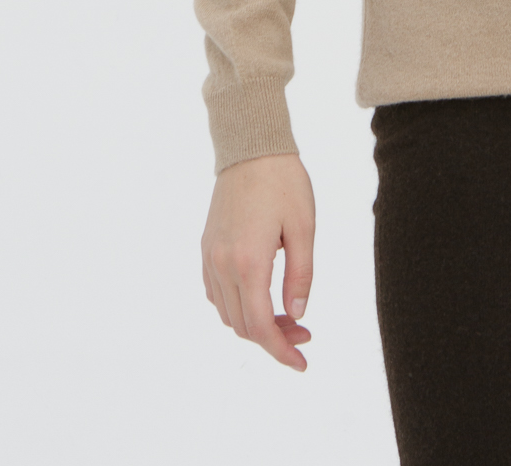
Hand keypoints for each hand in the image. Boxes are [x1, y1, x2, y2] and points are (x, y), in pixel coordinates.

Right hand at [201, 152, 315, 370]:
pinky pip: (216, 294)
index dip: (280, 351)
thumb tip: (297, 316)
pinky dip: (236, 307)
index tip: (302, 362)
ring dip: (254, 324)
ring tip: (287, 315)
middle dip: (273, 338)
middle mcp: (222, 264)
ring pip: (227, 313)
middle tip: (304, 332)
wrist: (251, 148)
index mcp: (248, 262)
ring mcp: (210, 257)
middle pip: (242, 326)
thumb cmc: (284, 183)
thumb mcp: (304, 227)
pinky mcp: (206, 248)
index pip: (260, 326)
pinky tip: (260, 297)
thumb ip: (301, 276)